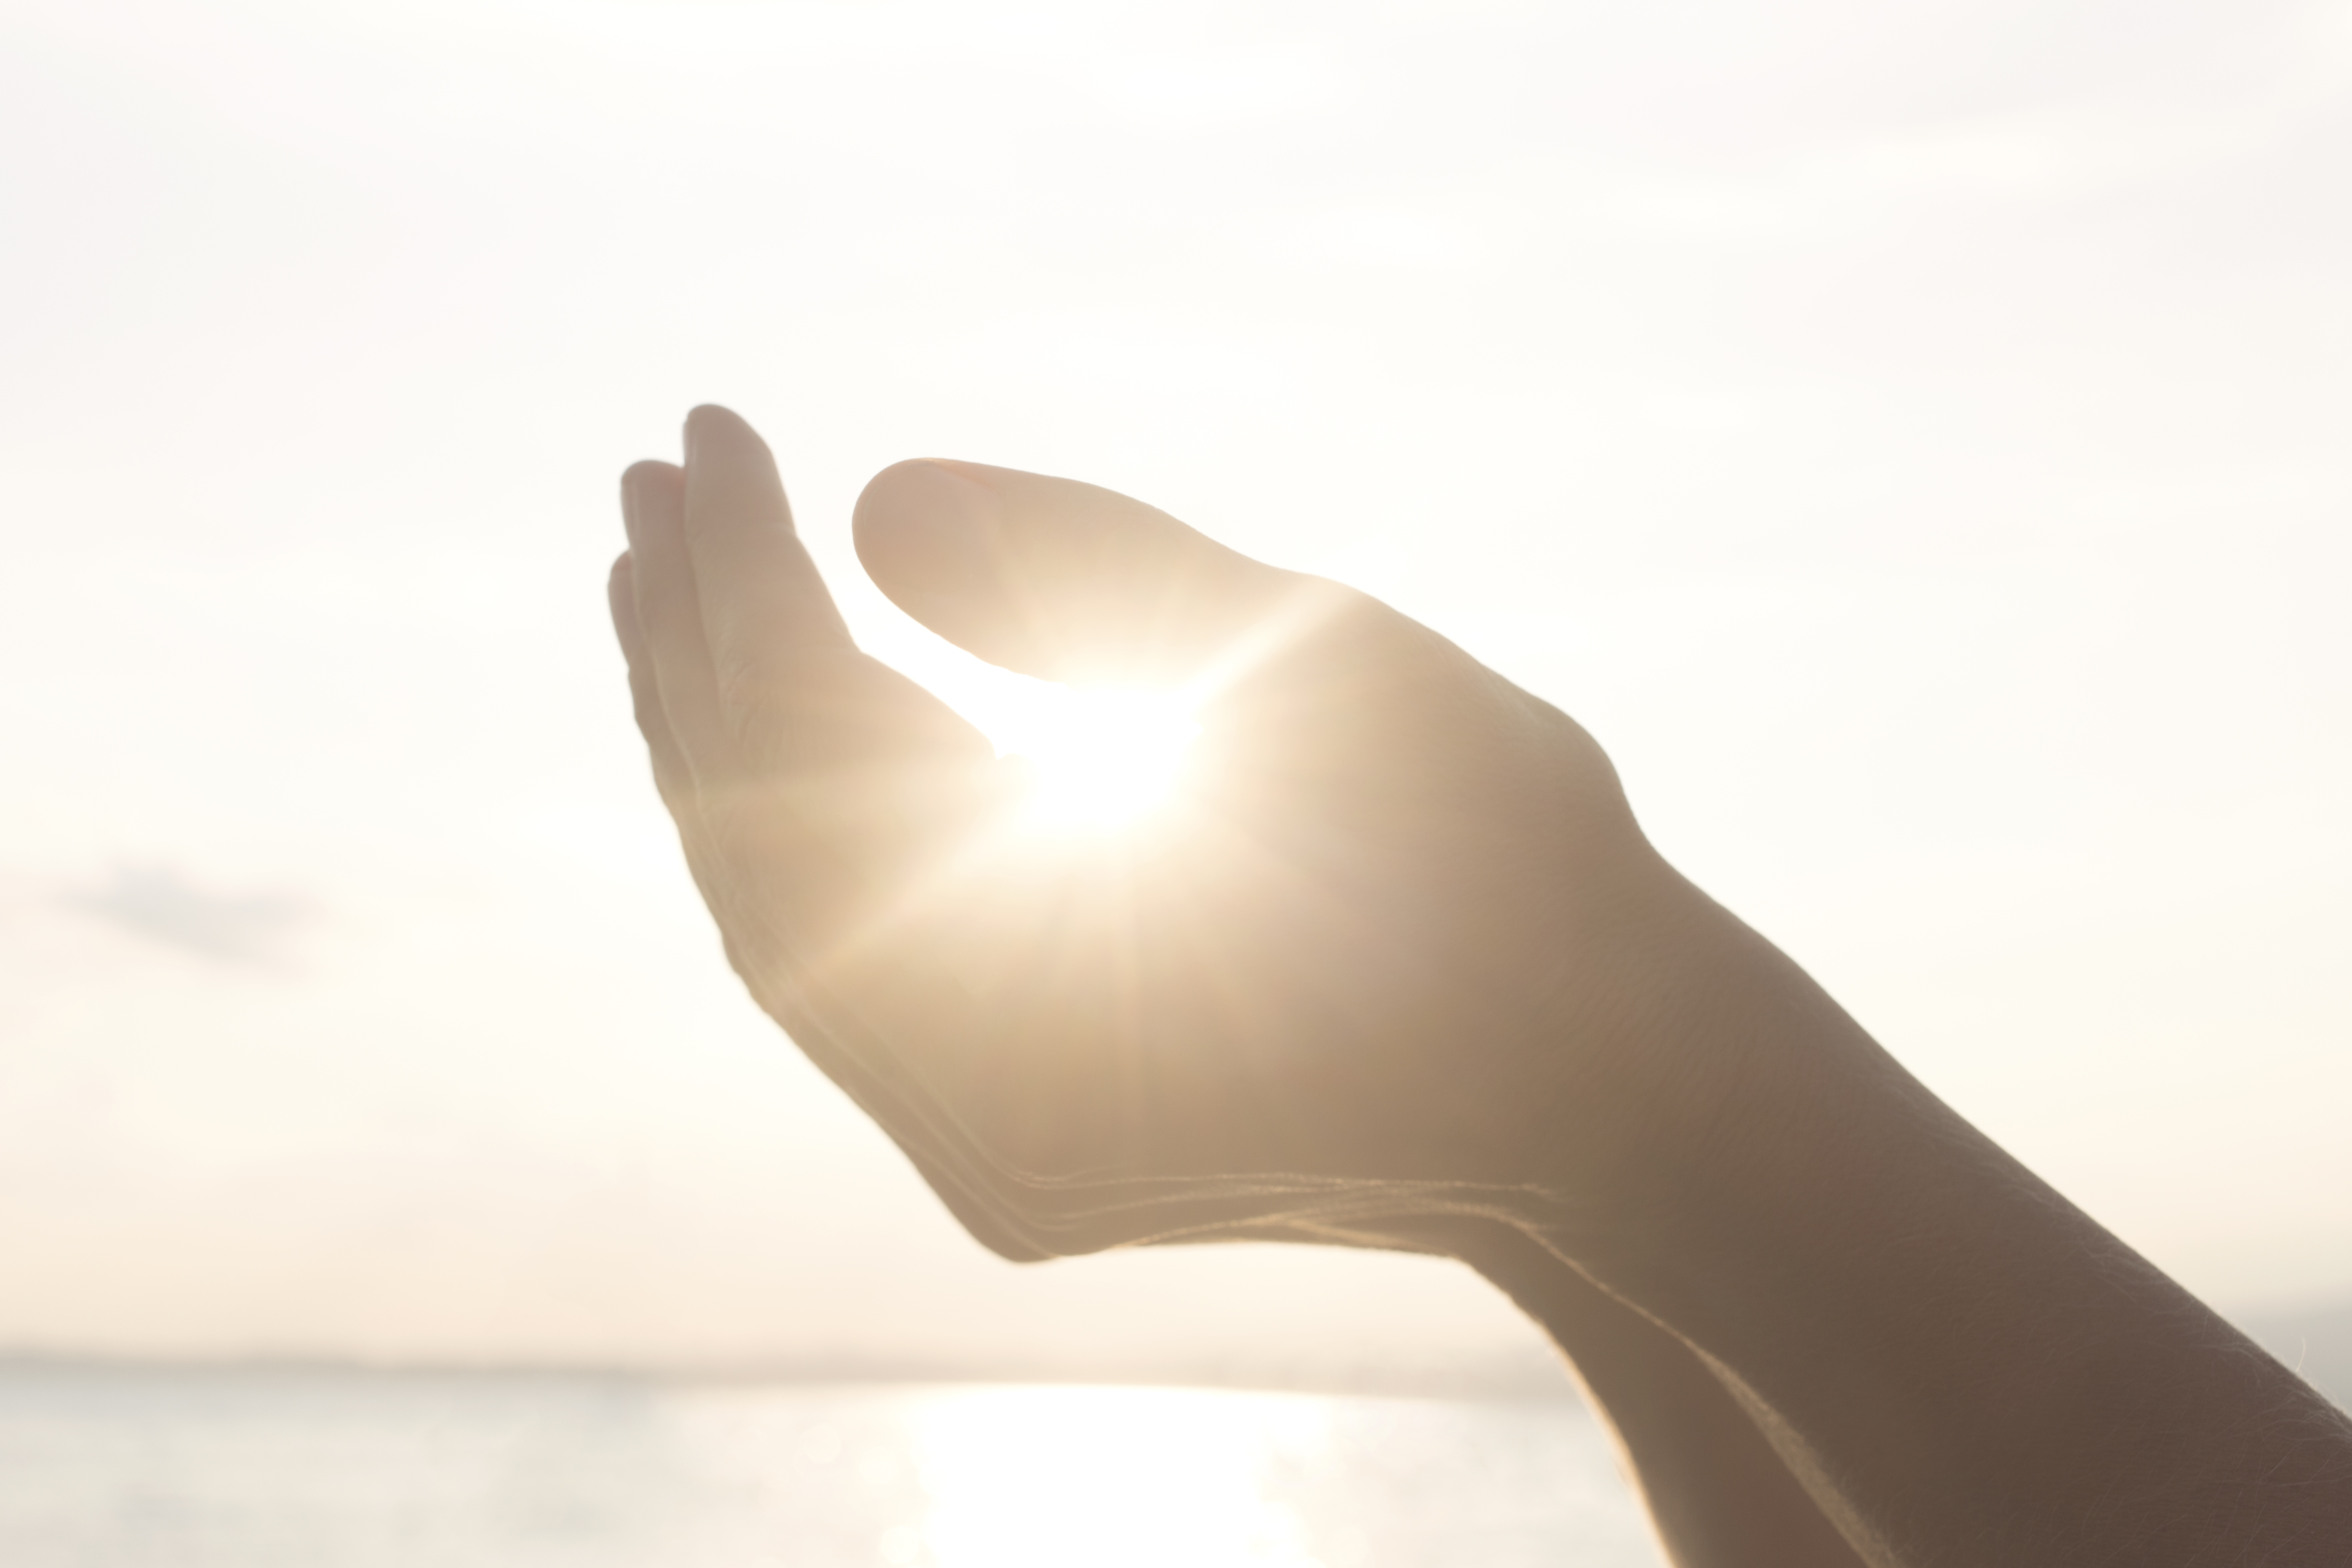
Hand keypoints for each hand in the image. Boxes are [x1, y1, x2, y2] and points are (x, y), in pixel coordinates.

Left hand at [610, 407, 1713, 1260]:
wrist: (1616, 1093)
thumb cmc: (1518, 874)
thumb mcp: (1330, 674)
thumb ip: (1098, 576)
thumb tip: (874, 496)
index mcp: (1066, 1028)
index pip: (820, 772)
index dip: (750, 585)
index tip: (710, 433)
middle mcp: (996, 1135)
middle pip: (768, 865)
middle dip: (705, 663)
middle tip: (658, 486)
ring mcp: (1004, 1164)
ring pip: (796, 931)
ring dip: (737, 748)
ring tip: (683, 580)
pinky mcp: (1028, 1148)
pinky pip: (866, 975)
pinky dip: (821, 832)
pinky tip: (800, 707)